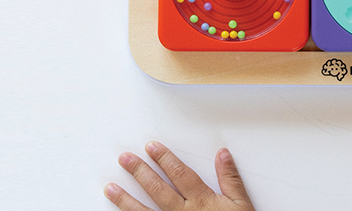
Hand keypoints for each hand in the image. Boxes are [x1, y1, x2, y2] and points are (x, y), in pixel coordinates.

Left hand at [104, 142, 254, 210]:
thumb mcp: (241, 203)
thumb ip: (230, 179)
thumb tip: (222, 155)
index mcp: (202, 201)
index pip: (180, 174)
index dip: (165, 159)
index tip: (152, 148)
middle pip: (158, 190)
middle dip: (140, 172)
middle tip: (126, 159)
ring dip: (126, 200)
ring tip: (111, 188)